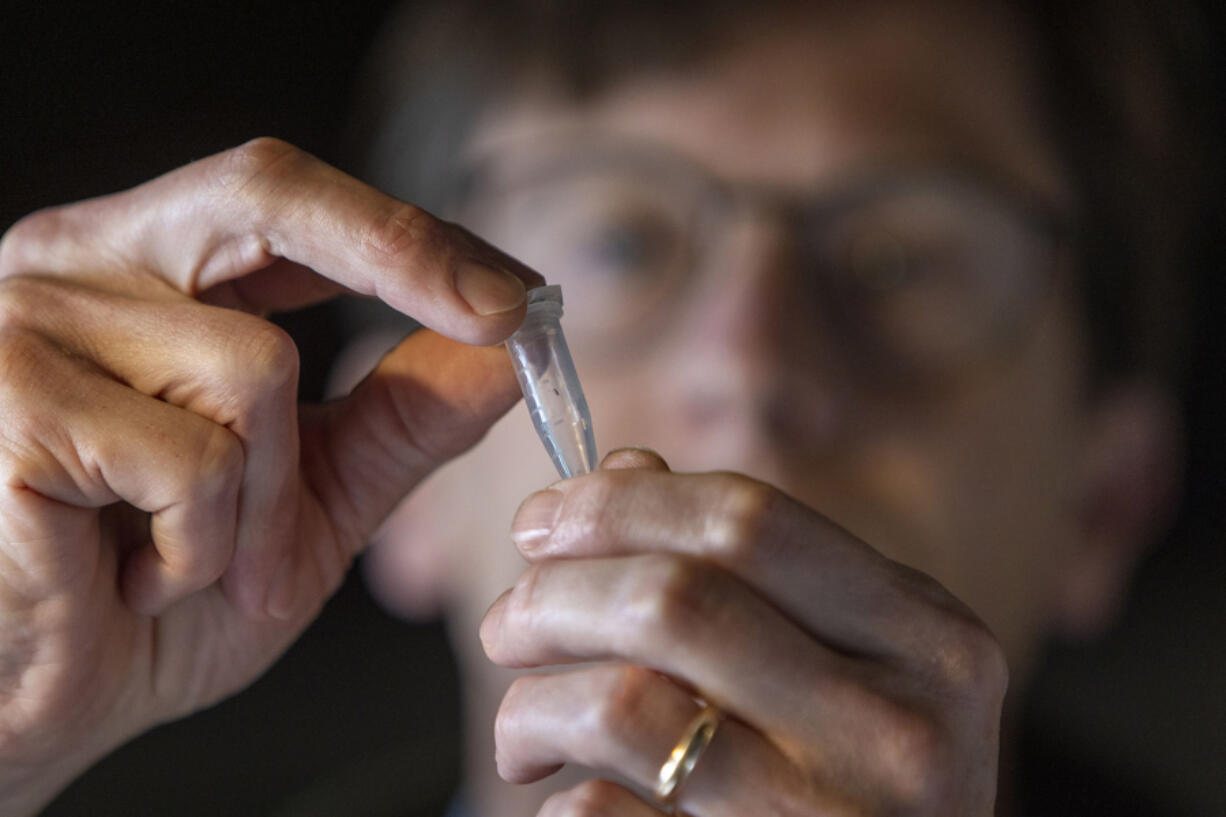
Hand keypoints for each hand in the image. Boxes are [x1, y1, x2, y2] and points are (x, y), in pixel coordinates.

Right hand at [0, 138, 540, 813]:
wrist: (27, 709)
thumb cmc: (155, 600)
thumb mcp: (308, 495)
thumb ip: (401, 414)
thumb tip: (505, 347)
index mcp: (143, 271)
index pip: (286, 200)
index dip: (412, 237)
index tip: (520, 295)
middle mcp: (76, 264)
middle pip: (265, 193)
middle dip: (402, 252)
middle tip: (507, 316)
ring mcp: (27, 322)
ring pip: (254, 367)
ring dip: (268, 502)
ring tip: (201, 564)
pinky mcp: (7, 402)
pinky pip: (193, 460)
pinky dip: (203, 548)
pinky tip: (133, 579)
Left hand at [481, 450, 1007, 814]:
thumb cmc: (861, 780)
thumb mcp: (851, 666)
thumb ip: (749, 567)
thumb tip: (624, 469)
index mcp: (927, 638)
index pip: (746, 519)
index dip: (617, 505)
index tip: (539, 522)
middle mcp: (900, 728)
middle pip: (671, 599)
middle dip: (551, 597)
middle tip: (508, 626)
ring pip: (621, 706)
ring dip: (532, 706)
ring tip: (523, 731)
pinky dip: (562, 804)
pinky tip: (574, 805)